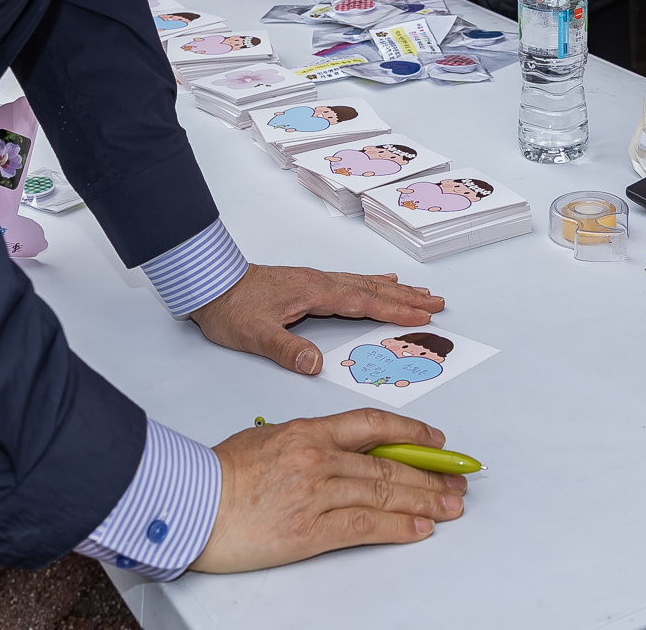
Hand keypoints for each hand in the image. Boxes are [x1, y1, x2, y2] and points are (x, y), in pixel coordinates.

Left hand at [188, 264, 444, 375]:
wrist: (209, 283)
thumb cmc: (230, 308)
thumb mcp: (255, 335)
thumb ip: (286, 349)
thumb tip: (316, 366)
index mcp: (315, 293)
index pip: (364, 302)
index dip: (396, 309)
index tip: (424, 314)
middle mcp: (320, 282)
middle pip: (373, 289)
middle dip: (406, 297)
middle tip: (437, 301)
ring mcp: (315, 281)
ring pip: (364, 283)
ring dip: (394, 289)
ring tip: (419, 292)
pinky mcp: (308, 284)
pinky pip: (351, 282)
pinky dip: (372, 283)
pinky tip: (379, 281)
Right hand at [191, 409, 465, 571]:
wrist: (191, 503)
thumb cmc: (219, 473)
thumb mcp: (266, 438)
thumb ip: (304, 441)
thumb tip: (333, 448)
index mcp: (309, 431)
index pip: (373, 425)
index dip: (412, 433)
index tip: (436, 442)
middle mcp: (320, 458)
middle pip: (388, 463)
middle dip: (430, 474)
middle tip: (457, 480)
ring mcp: (317, 493)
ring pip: (384, 493)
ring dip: (425, 501)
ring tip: (451, 506)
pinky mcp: (311, 531)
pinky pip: (365, 526)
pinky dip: (397, 527)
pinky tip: (419, 529)